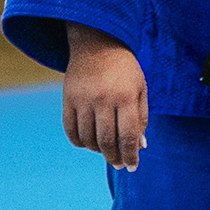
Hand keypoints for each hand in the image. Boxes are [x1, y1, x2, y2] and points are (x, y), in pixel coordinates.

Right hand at [64, 25, 149, 169]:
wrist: (97, 43)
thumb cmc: (124, 69)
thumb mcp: (140, 89)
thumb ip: (141, 118)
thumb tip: (140, 146)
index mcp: (125, 97)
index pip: (128, 136)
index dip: (131, 155)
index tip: (132, 166)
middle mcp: (103, 100)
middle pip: (106, 141)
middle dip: (114, 158)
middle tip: (119, 164)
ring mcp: (83, 100)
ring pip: (88, 139)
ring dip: (97, 151)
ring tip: (105, 150)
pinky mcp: (68, 99)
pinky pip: (71, 130)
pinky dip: (79, 142)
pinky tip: (88, 143)